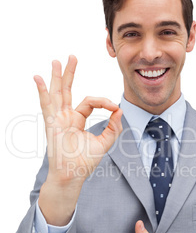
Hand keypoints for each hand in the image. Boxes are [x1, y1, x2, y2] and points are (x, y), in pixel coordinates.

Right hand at [34, 55, 122, 224]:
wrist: (73, 175)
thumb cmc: (86, 161)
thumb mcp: (104, 142)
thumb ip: (113, 127)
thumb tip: (119, 110)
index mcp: (77, 119)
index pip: (89, 101)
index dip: (103, 101)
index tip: (114, 107)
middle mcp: (65, 116)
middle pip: (67, 90)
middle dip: (69, 73)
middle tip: (72, 57)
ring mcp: (57, 119)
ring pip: (57, 93)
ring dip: (57, 77)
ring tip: (57, 61)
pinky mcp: (52, 124)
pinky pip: (46, 105)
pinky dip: (42, 91)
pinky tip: (38, 78)